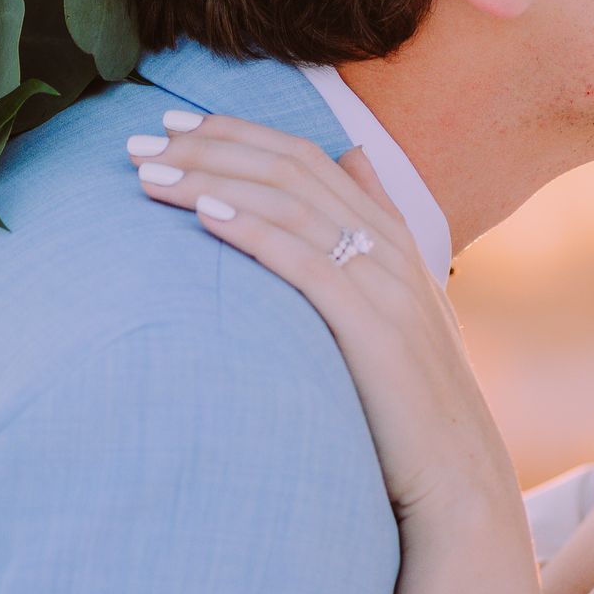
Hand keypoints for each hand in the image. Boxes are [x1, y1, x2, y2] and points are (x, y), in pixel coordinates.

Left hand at [127, 114, 519, 528]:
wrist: (455, 469)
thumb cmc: (413, 395)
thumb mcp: (403, 296)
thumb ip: (379, 225)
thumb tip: (353, 156)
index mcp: (390, 235)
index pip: (304, 157)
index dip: (236, 133)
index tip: (172, 123)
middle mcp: (388, 247)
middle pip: (288, 171)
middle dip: (209, 149)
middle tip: (138, 143)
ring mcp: (382, 284)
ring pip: (288, 205)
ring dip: (213, 181)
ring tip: (150, 175)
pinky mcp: (371, 327)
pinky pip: (303, 261)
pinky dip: (252, 230)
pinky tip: (204, 215)